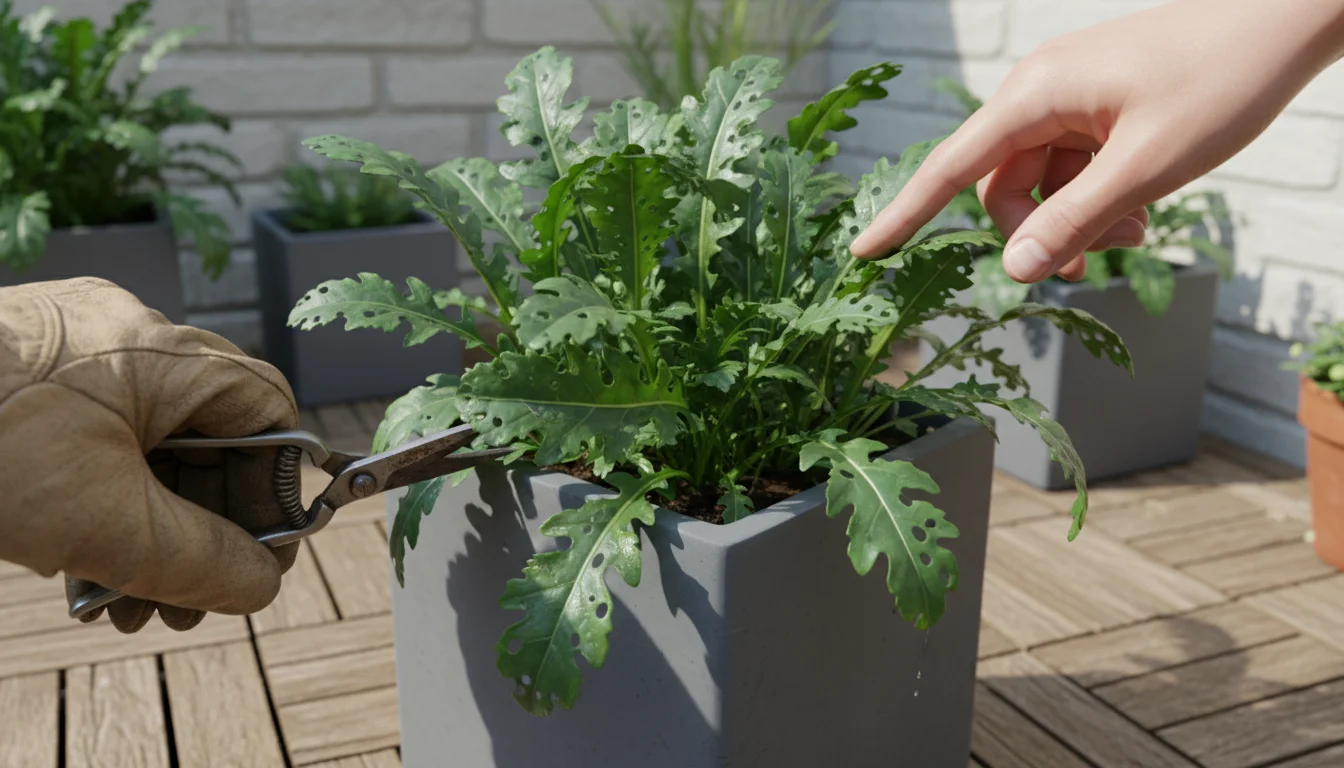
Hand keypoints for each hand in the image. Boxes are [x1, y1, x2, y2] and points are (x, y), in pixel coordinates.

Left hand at [0, 278, 299, 632]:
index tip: (259, 558)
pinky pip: (92, 442)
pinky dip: (99, 503)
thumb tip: (261, 586)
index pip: (268, 412)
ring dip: (149, 530)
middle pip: (204, 439)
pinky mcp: (24, 376)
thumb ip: (199, 560)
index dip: (276, 490)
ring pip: (144, 448)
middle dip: (202, 530)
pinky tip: (79, 569)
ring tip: (127, 604)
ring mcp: (70, 350)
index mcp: (163, 352)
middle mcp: (125, 335)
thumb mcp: (101, 523)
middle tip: (187, 602)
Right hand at [850, 0, 1343, 281]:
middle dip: (1038, 232)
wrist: (1285, 16)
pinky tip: (1142, 208)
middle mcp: (1039, 91)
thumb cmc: (1221, 77)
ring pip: (1042, 181)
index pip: (950, 167)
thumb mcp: (1148, 166)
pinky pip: (1074, 165)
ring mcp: (1068, 96)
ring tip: (1137, 232)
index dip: (905, 215)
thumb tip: (1015, 271)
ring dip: (1077, 218)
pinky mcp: (1096, 103)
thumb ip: (1076, 221)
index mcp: (1035, 95)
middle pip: (1001, 185)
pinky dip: (1098, 196)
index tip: (863, 252)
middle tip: (1096, 265)